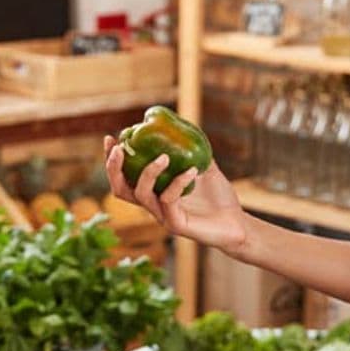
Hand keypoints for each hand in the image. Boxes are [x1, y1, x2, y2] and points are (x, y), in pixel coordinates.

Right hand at [104, 135, 248, 254]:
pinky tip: (191, 170)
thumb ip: (193, 151)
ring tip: (163, 156)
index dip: (112, 160)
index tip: (111, 138)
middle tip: (120, 148)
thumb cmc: (220, 198)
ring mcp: (163, 216)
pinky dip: (178, 182)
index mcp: (154, 193)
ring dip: (148, 172)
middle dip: (114, 168)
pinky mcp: (176, 224)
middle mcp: (154, 206)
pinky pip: (169, 200)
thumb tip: (184, 126)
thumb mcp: (205, 168)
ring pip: (141, 195)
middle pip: (120, 190)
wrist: (238, 223)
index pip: (124, 178)